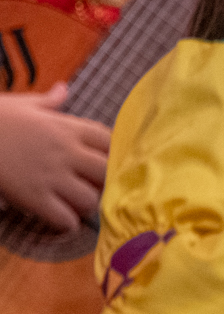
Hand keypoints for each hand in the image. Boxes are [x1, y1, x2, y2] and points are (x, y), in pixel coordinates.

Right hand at [0, 84, 109, 232]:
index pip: (109, 141)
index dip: (111, 154)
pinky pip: (66, 219)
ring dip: (85, 206)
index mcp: (65, 127)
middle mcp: (65, 151)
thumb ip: (49, 101)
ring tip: (72, 204)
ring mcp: (51, 175)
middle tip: (89, 186)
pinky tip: (57, 217)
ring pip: (90, 200)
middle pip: (107, 173)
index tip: (100, 160)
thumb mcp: (22, 104)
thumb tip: (64, 89)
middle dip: (103, 183)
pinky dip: (66, 224)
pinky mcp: (33, 197)